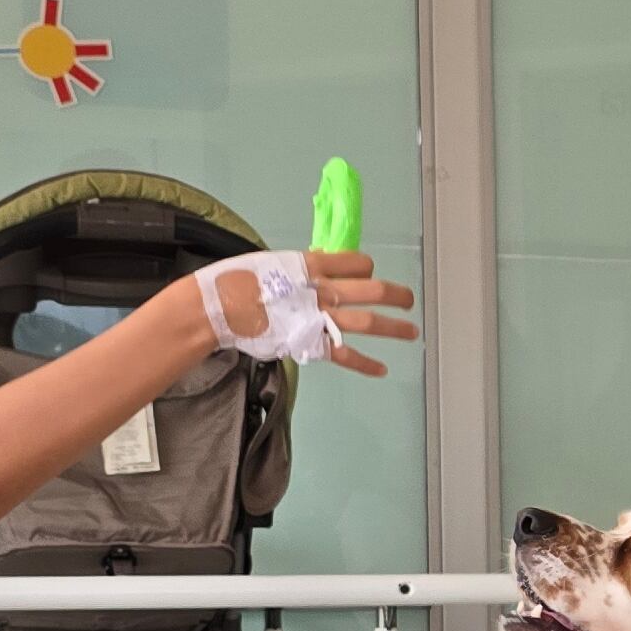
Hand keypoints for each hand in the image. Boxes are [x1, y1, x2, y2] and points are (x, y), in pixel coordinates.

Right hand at [202, 250, 418, 376]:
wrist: (218, 307)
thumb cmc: (238, 280)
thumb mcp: (273, 261)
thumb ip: (301, 266)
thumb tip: (320, 262)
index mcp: (314, 264)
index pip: (356, 262)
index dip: (365, 267)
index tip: (367, 272)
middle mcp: (323, 290)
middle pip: (371, 290)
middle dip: (395, 295)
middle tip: (409, 300)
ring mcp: (319, 318)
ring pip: (367, 322)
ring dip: (393, 327)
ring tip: (412, 331)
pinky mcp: (311, 343)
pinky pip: (344, 355)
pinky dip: (365, 364)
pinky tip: (382, 369)